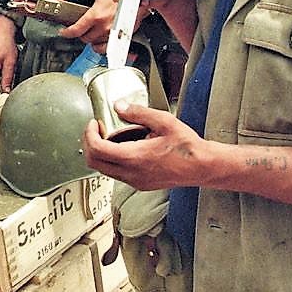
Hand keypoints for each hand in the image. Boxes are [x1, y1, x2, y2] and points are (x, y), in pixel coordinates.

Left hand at [59, 0, 119, 51]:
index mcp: (97, 15)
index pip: (77, 29)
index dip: (67, 32)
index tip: (64, 32)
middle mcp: (105, 26)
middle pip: (85, 38)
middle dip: (79, 34)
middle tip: (78, 28)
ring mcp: (114, 33)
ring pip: (96, 43)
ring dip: (90, 39)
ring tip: (89, 31)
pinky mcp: (123, 35)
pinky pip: (108, 47)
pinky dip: (102, 46)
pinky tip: (99, 40)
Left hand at [82, 100, 204, 190]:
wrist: (203, 167)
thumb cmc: (187, 147)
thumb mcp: (163, 122)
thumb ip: (138, 113)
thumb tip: (119, 107)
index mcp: (134, 158)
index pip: (97, 150)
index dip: (89, 134)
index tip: (94, 123)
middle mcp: (131, 173)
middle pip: (94, 162)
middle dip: (90, 143)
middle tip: (97, 129)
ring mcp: (135, 181)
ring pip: (104, 169)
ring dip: (100, 152)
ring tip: (110, 136)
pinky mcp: (140, 184)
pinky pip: (116, 174)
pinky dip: (112, 160)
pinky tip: (124, 147)